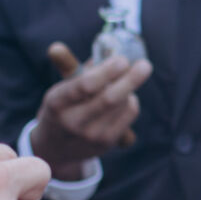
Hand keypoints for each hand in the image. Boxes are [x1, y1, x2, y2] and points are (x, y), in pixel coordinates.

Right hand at [28, 52, 151, 175]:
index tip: (122, 60)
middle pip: (109, 99)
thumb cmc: (64, 106)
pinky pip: (129, 113)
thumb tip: (112, 52)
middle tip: (144, 65)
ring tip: (122, 82)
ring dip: (128, 88)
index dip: (107, 71)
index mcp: (57, 102)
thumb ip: (81, 69)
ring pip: (122, 104)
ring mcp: (90, 135)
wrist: (56, 147)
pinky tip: (124, 98)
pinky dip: (132, 100)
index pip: (85, 86)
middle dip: (130, 79)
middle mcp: (73, 122)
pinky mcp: (106, 143)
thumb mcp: (62, 87)